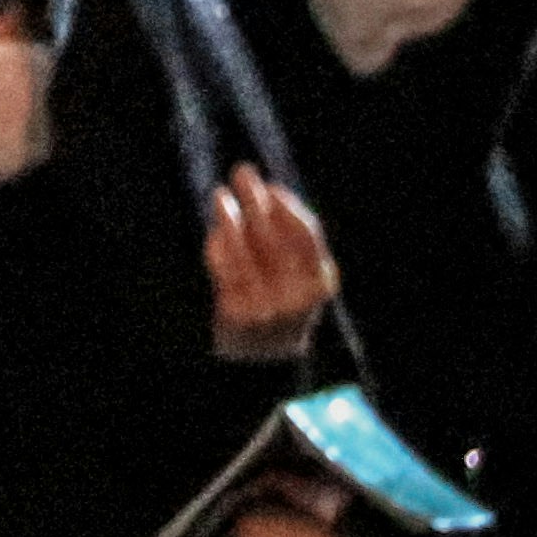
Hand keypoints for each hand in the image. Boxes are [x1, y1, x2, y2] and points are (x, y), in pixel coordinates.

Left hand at [204, 170, 339, 362]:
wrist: (264, 363)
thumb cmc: (281, 307)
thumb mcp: (300, 280)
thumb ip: (291, 245)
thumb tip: (268, 194)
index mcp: (319, 283)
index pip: (306, 235)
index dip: (288, 207)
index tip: (272, 188)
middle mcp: (296, 295)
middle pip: (274, 237)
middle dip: (257, 200)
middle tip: (244, 173)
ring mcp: (266, 306)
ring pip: (245, 250)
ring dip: (231, 217)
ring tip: (221, 195)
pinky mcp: (237, 314)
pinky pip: (226, 270)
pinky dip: (219, 245)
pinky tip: (216, 228)